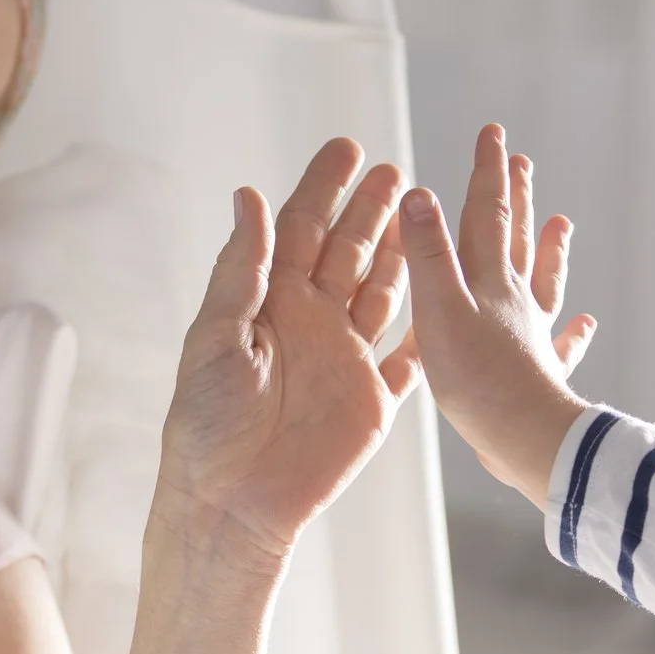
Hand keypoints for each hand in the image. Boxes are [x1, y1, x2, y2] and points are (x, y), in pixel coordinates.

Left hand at [156, 138, 419, 559]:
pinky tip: (449, 301)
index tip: (348, 148)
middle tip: (396, 171)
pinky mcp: (374, 402)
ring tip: (422, 211)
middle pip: (347, 251)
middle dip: (371, 209)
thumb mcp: (214, 339)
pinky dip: (429, 333)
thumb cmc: (206, 426)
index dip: (324, 188)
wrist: (231, 505)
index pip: (301, 230)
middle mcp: (310, 324)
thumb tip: (249, 196)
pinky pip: (410, 361)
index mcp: (269, 304)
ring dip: (401, 253)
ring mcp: (345, 360)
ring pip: (382, 291)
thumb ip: (242, 270)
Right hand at [394, 122, 596, 505]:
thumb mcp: (439, 311)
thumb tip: (418, 194)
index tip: (493, 133)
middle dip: (516, 197)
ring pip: (542, 282)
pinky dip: (574, 331)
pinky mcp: (541, 374)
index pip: (487, 214)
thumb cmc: (478, 379)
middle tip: (521, 160)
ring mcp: (532, 337)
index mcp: (489, 282)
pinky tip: (587, 322)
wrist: (526, 439)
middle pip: (516, 238)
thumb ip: (428, 255)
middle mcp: (515, 301)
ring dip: (549, 250)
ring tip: (561, 222)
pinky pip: (561, 344)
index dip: (488, 172)